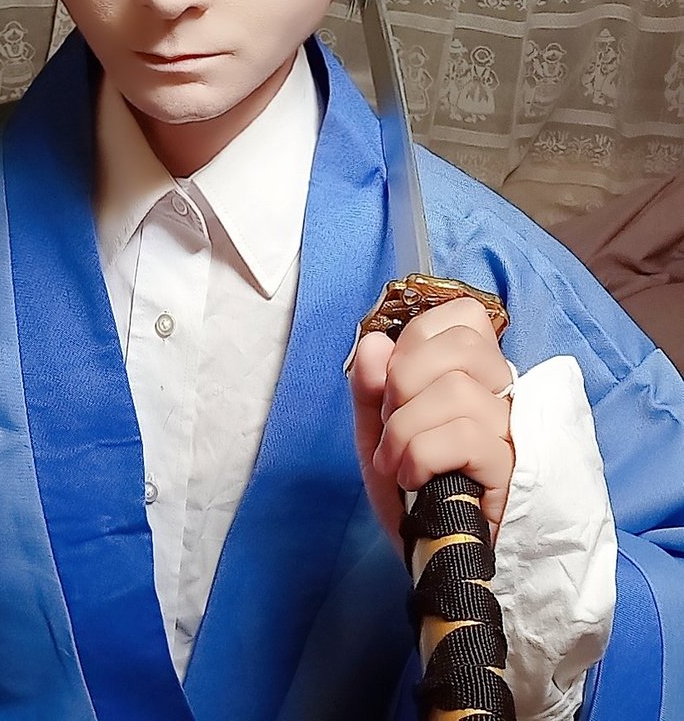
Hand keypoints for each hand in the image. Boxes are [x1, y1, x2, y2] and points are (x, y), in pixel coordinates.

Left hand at [349, 297, 514, 545]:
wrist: (439, 571)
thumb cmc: (415, 501)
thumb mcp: (378, 438)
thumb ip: (370, 389)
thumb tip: (374, 345)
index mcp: (477, 378)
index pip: (464, 317)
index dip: (419, 342)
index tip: (396, 386)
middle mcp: (506, 397)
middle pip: (461, 343)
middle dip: (405, 381)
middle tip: (392, 427)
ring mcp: (518, 434)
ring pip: (457, 390)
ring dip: (406, 429)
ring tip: (399, 464)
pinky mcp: (518, 474)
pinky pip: (467, 436)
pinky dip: (423, 453)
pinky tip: (414, 479)